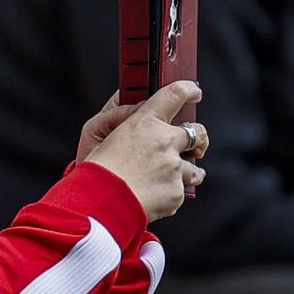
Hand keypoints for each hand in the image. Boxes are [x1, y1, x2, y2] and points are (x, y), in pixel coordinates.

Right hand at [82, 80, 207, 221]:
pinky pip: (181, 192)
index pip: (174, 94)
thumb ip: (119, 117)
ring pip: (194, 168)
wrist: (99, 204)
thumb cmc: (95, 170)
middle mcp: (164, 142)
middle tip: (195, 147)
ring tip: (171, 179)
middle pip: (197, 132)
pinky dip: (169, 195)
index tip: (194, 92)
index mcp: (145, 123)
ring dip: (187, 172)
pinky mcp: (176, 192)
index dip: (188, 90)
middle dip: (199, 139)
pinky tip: (153, 196)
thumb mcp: (96, 134)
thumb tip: (136, 108)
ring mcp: (173, 168)